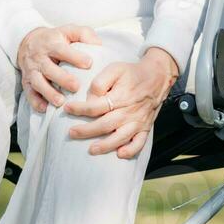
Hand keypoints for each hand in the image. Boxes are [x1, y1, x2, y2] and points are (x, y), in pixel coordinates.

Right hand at [15, 24, 102, 113]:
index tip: (89, 63)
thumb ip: (84, 34)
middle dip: (62, 78)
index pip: (61, 50)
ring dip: (48, 93)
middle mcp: (40, 57)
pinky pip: (29, 93)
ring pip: (38, 82)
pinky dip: (35, 102)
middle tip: (76, 86)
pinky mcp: (26, 82)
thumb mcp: (69, 31)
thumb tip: (99, 45)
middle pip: (49, 68)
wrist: (27, 42)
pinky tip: (45, 109)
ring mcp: (32, 70)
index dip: (74, 56)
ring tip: (60, 102)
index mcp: (51, 43)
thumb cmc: (55, 39)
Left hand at [63, 47, 179, 159]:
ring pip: (121, 137)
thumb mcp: (115, 69)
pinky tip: (120, 154)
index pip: (96, 106)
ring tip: (92, 150)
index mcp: (120, 96)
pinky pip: (140, 143)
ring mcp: (138, 122)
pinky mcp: (145, 128)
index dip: (80, 109)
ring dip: (106, 145)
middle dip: (87, 131)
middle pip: (105, 125)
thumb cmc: (132, 73)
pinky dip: (131, 151)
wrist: (157, 77)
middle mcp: (129, 111)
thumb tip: (91, 97)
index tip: (67, 108)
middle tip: (72, 133)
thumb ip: (100, 82)